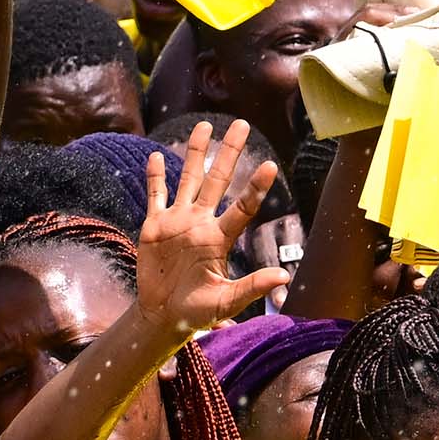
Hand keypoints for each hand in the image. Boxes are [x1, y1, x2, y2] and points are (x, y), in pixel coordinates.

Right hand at [139, 120, 290, 333]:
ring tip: (204, 126)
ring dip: (195, 153)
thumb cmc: (197, 311)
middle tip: (243, 124)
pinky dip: (155, 177)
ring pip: (188, 179)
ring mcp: (178, 221)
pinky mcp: (155, 226)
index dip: (255, 187)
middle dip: (229, 152)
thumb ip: (252, 288)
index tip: (270, 165)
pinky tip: (156, 155)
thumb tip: (283, 277)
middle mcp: (201, 223)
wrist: (164, 315)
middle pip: (218, 180)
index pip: (242, 207)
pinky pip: (156, 196)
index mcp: (219, 238)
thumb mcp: (226, 302)